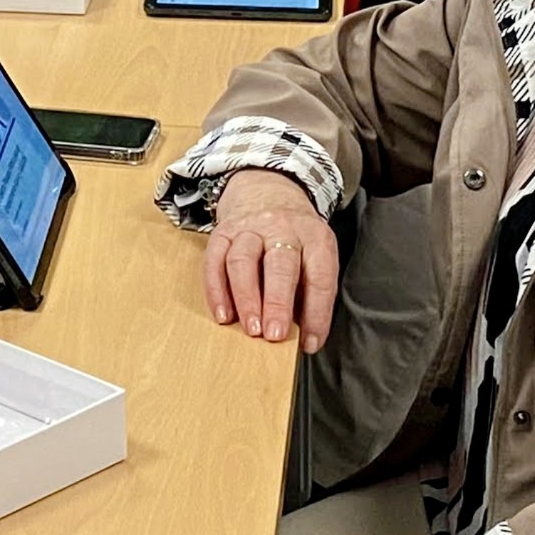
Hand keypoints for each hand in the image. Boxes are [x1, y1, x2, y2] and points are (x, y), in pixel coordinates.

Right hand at [203, 169, 341, 352]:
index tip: (310, 343)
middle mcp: (282, 228)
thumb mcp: (315, 253)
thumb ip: (311, 290)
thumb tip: (305, 336)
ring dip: (246, 298)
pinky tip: (223, 314)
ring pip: (243, 261)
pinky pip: (215, 261)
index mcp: (315, 236)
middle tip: (273, 335)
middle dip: (276, 303)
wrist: (267, 191)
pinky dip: (216, 290)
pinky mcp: (222, 232)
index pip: (319, 276)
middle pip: (279, 265)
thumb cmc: (296, 238)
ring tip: (250, 328)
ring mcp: (249, 228)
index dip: (316, 313)